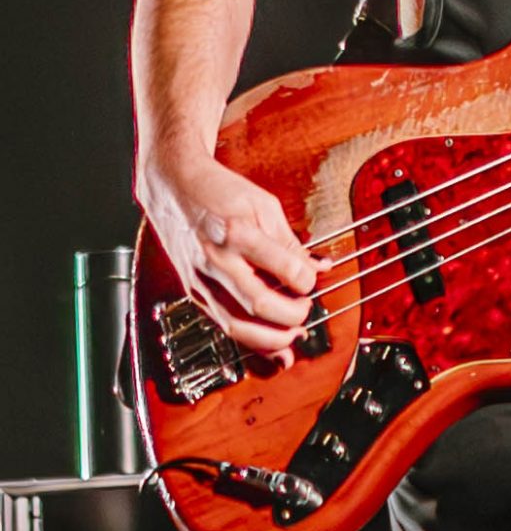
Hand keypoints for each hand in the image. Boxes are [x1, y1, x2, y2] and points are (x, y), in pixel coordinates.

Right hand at [139, 150, 319, 358]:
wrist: (173, 186)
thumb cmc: (218, 190)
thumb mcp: (262, 205)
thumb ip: (290, 241)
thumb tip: (317, 266)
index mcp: (237, 232)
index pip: (283, 269)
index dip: (306, 281)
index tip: (311, 280)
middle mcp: (216, 259)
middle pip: (259, 304)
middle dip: (292, 316)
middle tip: (306, 309)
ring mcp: (201, 278)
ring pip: (237, 324)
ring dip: (271, 339)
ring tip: (294, 334)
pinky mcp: (193, 291)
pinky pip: (222, 324)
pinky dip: (249, 340)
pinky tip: (270, 344)